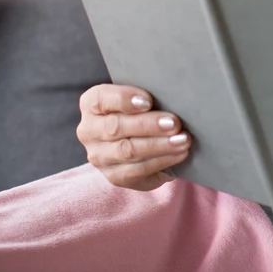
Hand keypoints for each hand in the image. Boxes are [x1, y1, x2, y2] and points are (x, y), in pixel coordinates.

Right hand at [76, 84, 191, 190]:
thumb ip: (147, 96)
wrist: (140, 137)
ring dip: (159, 145)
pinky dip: (162, 161)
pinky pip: (137, 170)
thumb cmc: (142, 109)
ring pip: (127, 151)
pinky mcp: (114, 176)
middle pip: (116, 127)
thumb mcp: (140, 97)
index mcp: (91, 104)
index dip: (124, 99)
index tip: (148, 101)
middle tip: (174, 123)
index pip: (101, 99)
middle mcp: (89, 131)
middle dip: (148, 125)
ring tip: (183, 140)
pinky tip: (180, 154)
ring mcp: (99, 156)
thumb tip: (173, 95)